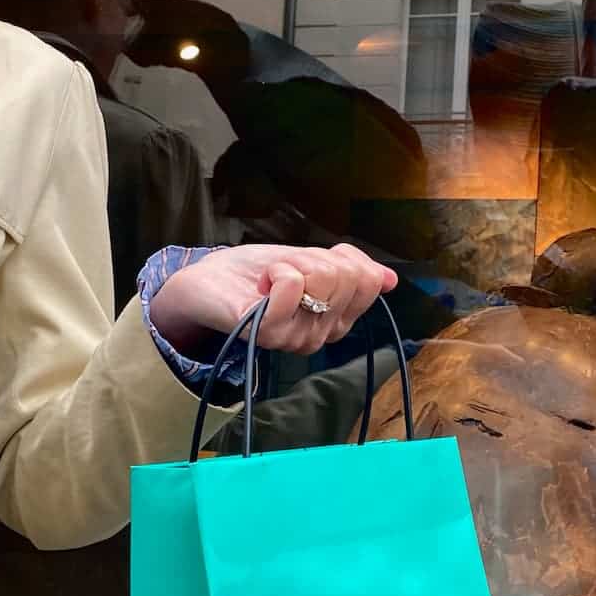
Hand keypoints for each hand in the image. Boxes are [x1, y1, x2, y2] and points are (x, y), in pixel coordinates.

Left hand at [148, 244, 398, 354]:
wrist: (206, 282)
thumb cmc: (254, 273)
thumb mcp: (309, 262)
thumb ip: (350, 270)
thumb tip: (389, 279)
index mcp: (336, 320)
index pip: (368, 281)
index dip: (344, 257)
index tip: (312, 259)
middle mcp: (321, 335)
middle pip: (346, 277)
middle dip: (314, 258)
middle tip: (286, 268)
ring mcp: (295, 337)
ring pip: (321, 280)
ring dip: (291, 264)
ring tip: (270, 278)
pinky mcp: (268, 332)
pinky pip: (292, 288)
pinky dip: (277, 273)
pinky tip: (262, 285)